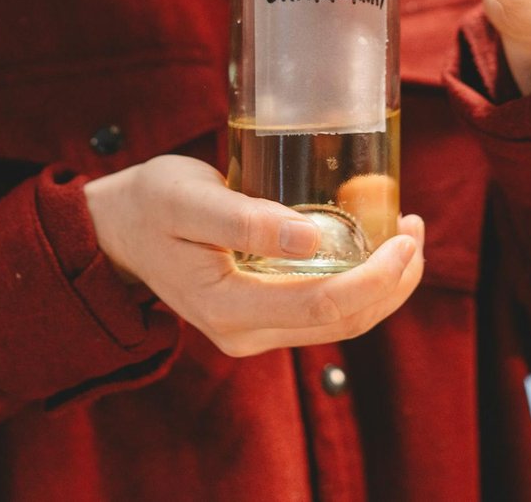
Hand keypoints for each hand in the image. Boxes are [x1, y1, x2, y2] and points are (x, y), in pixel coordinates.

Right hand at [83, 155, 425, 357]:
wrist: (115, 230)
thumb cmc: (148, 204)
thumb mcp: (187, 198)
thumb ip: (243, 219)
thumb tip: (311, 237)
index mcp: (229, 309)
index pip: (325, 307)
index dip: (377, 277)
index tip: (404, 236)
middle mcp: (246, 332)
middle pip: (344, 322)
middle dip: (392, 281)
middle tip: (415, 228)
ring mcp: (254, 329)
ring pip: (340, 321)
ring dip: (382, 284)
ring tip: (406, 234)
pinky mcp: (261, 314)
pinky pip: (323, 309)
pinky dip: (358, 281)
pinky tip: (372, 244)